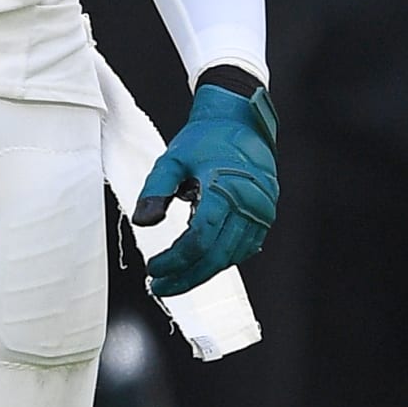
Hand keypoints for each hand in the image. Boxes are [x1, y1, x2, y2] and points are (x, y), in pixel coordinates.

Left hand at [134, 79, 278, 298]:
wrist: (239, 120)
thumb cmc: (205, 139)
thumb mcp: (172, 160)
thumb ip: (155, 191)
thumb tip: (143, 223)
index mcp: (226, 190)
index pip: (198, 241)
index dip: (174, 262)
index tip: (152, 270)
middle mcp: (249, 205)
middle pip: (215, 257)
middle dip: (186, 277)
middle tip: (160, 286)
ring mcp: (261, 213)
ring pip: (230, 258)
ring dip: (202, 272)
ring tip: (175, 277)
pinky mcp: (264, 216)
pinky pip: (242, 249)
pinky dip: (220, 260)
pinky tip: (199, 263)